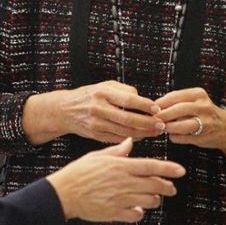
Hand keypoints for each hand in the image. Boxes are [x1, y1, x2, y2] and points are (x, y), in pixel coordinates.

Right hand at [23, 81, 164, 145]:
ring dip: (143, 133)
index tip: (157, 109)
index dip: (144, 105)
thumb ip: (124, 90)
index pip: (128, 99)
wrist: (65, 110)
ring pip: (124, 131)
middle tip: (161, 124)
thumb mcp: (104, 86)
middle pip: (128, 118)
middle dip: (147, 123)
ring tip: (155, 131)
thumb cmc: (90, 95)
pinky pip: (118, 138)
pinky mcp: (95, 135)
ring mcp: (96, 123)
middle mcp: (98, 108)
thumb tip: (143, 99)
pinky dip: (132, 138)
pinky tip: (142, 136)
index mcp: (102, 92)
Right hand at [46, 138, 186, 221]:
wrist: (64, 192)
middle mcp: (124, 182)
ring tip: (154, 197)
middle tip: (171, 188)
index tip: (181, 171)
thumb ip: (117, 150)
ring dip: (155, 199)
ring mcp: (121, 198)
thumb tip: (130, 142)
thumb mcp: (98, 156)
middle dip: (167, 187)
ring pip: (150, 201)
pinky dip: (140, 212)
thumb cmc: (79, 172)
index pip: (151, 166)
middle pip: (155, 185)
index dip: (168, 169)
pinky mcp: (115, 213)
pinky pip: (136, 215)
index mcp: (121, 166)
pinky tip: (137, 209)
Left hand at [154, 87, 225, 155]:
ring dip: (168, 127)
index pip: (174, 96)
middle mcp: (203, 106)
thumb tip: (154, 107)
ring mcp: (205, 122)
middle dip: (163, 116)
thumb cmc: (204, 112)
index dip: (160, 103)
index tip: (152, 109)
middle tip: (154, 119)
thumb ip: (177, 102)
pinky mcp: (203, 136)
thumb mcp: (195, 101)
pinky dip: (174, 137)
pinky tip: (174, 135)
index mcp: (198, 94)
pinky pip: (182, 137)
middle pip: (177, 110)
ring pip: (180, 125)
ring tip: (163, 128)